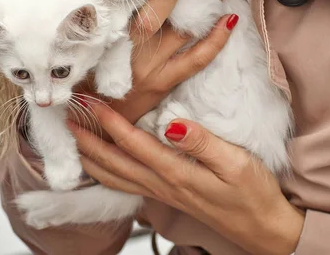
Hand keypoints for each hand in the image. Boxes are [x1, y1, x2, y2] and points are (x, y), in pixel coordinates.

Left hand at [69, 105, 304, 254]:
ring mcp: (161, 193)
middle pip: (112, 162)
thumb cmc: (253, 192)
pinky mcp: (165, 196)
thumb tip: (170, 123)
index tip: (90, 102)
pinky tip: (99, 165)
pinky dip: (105, 173)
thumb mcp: (236, 162)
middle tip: (66, 120)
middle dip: (86, 140)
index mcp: (175, 172)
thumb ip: (202, 142)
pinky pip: (125, 185)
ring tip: (73, 141)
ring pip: (114, 177)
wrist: (263, 227)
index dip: (108, 121)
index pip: (132, 143)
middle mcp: (161, 184)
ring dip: (90, 158)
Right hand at [78, 0, 236, 123]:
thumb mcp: (81, 47)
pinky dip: (214, 40)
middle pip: (155, 6)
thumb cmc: (82, 80)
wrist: (90, 123)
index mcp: (104, 34)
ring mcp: (148, 64)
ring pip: (179, 27)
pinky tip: (230, 20)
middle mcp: (126, 46)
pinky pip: (195, 59)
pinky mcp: (163, 81)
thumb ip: (91, 22)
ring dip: (203, 3)